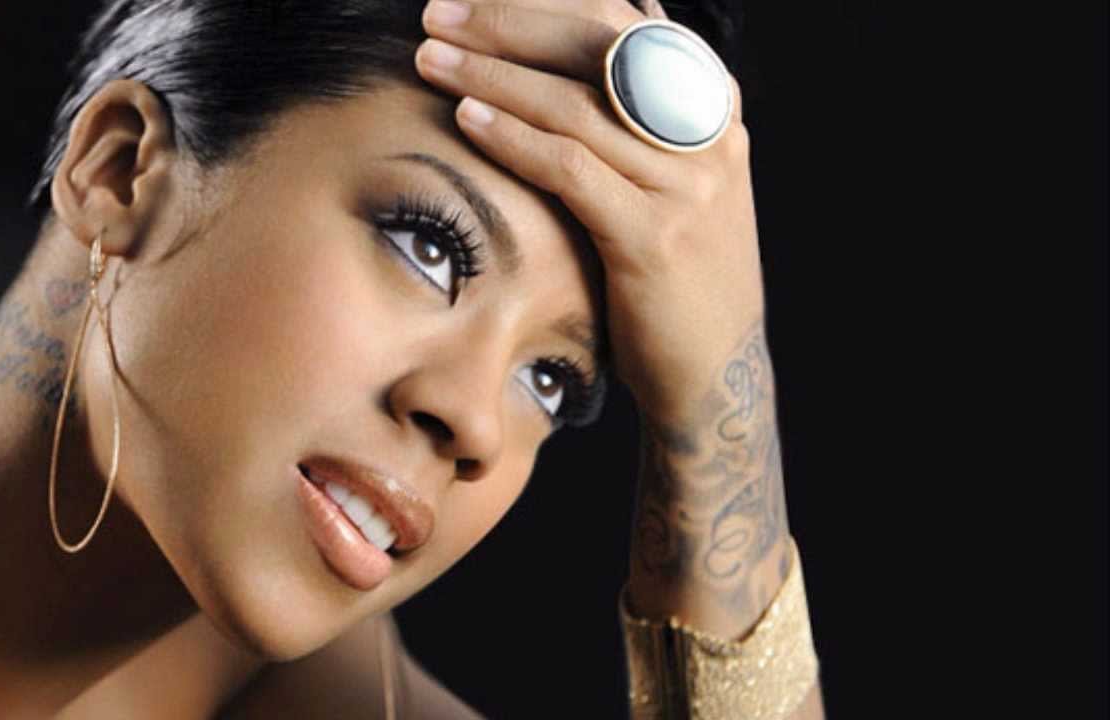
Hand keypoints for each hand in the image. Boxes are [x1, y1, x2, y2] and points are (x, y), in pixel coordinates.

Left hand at [414, 0, 765, 427]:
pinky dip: (513, 138)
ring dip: (491, 75)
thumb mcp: (673, 180)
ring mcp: (687, 185)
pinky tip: (464, 120)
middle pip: (598, 45)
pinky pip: (570, 169)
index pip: (626, 20)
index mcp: (711, 106)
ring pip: (575, 104)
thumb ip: (643, 111)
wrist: (714, 373)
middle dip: (508, 21)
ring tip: (428, 58)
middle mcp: (706, 134)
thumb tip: (611, 32)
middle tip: (436, 12)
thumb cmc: (674, 274)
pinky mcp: (654, 239)